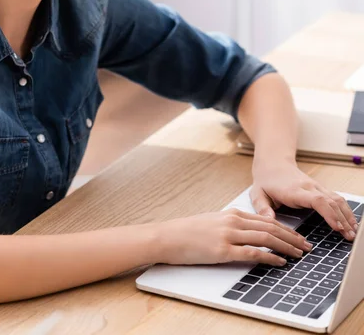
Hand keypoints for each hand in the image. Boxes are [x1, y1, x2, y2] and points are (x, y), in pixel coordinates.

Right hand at [155, 208, 312, 265]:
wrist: (168, 237)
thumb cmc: (188, 232)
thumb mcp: (214, 222)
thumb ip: (232, 225)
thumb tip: (248, 233)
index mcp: (232, 213)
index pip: (267, 220)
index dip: (286, 229)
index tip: (298, 237)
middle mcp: (233, 221)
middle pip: (271, 227)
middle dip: (292, 237)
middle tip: (306, 246)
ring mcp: (228, 235)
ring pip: (266, 238)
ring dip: (286, 246)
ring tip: (299, 254)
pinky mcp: (222, 250)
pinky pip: (252, 253)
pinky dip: (269, 257)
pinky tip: (279, 262)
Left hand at [251, 159, 357, 239]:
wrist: (273, 163)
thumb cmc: (266, 181)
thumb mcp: (257, 193)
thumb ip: (262, 208)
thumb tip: (269, 221)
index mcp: (294, 190)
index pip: (317, 200)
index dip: (328, 213)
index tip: (336, 227)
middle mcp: (309, 187)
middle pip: (331, 201)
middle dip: (342, 219)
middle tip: (349, 237)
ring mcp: (316, 187)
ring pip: (337, 199)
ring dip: (347, 215)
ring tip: (353, 233)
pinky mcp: (320, 188)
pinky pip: (336, 198)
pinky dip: (345, 210)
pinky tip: (350, 222)